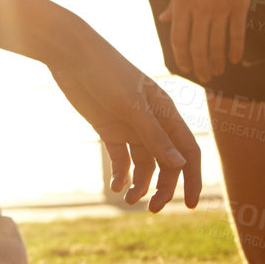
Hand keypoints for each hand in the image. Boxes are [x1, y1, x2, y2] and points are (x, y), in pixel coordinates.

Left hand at [48, 29, 201, 210]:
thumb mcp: (131, 104)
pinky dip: (121, 174)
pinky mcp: (109, 129)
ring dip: (140, 184)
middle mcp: (152, 121)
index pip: (188, 151)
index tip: (190, 205)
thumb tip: (180, 165)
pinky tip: (115, 185)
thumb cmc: (106, 71)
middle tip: (152, 209)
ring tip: (128, 200)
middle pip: (167, 163)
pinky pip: (121, 158)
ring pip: (144, 164)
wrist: (71, 54)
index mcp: (166, 112)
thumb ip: (154, 135)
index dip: (192, 178)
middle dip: (163, 187)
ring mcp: (131, 126)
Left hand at [161, 0, 258, 82]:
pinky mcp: (239, 4)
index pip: (178, 37)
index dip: (181, 56)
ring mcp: (220, 7)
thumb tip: (164, 18)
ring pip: (217, 43)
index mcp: (182, 0)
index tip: (186, 68)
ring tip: (219, 71)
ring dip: (217, 61)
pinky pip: (237, 33)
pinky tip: (236, 60)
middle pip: (197, 45)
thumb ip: (176, 2)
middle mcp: (200, 7)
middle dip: (200, 65)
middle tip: (205, 77)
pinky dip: (236, 50)